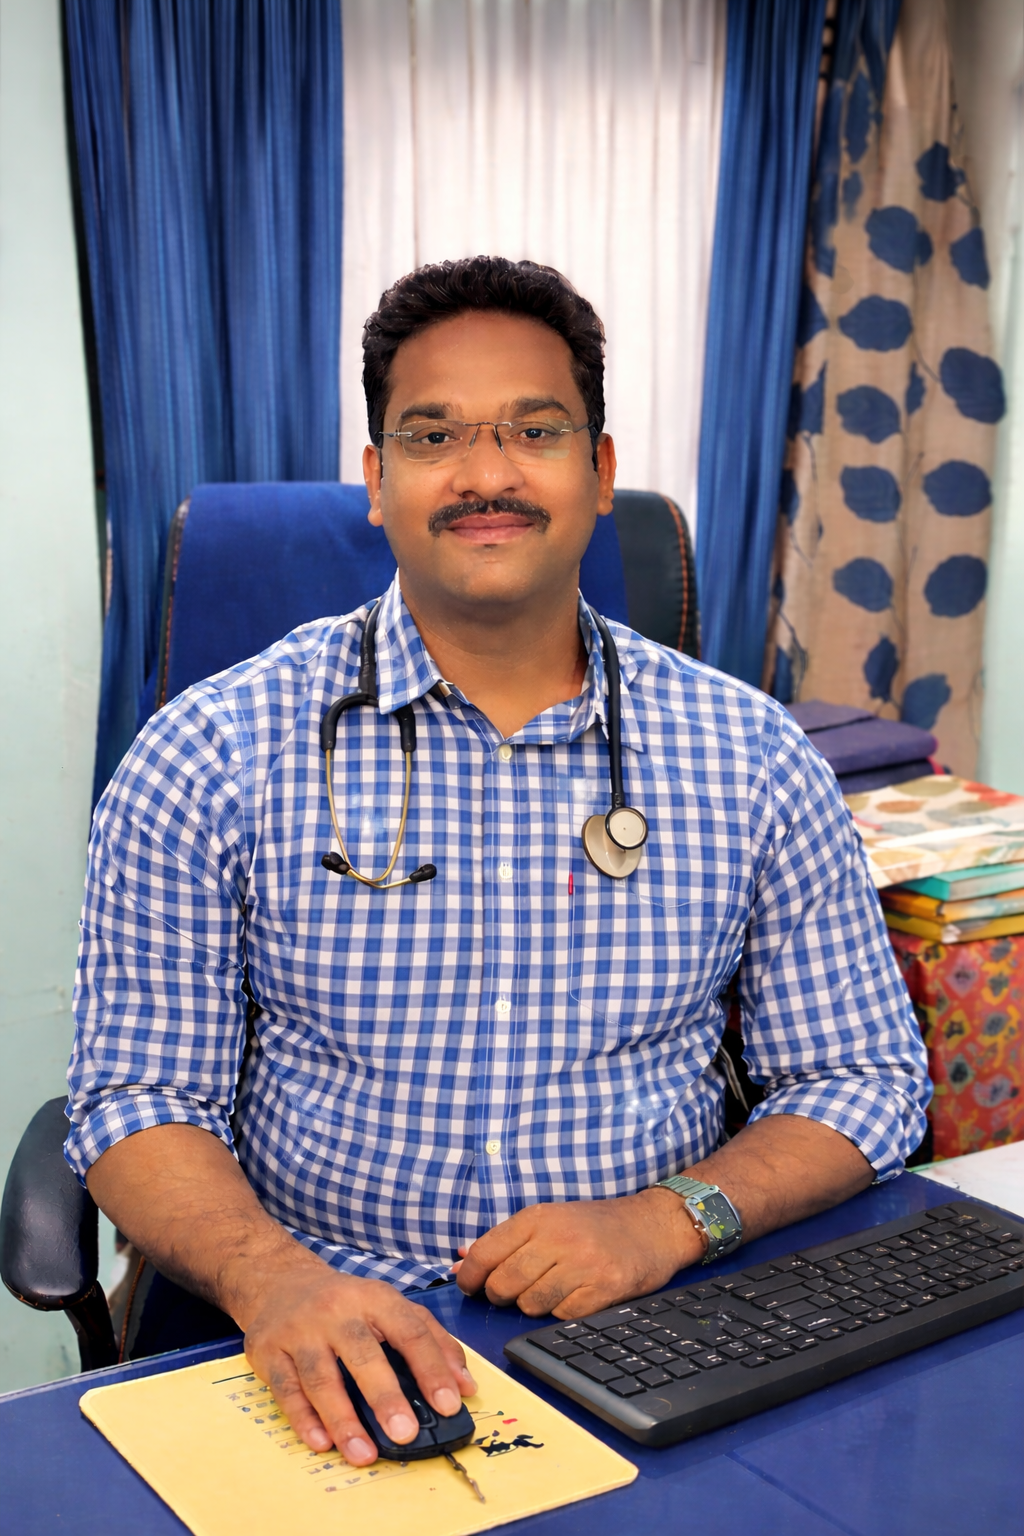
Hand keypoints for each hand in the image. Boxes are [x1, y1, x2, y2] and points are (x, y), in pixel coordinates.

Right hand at [235, 1251, 476, 1466]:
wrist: (280, 1282)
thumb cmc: (345, 1302)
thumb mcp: (389, 1305)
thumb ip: (430, 1339)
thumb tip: (465, 1385)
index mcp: (374, 1297)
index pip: (409, 1330)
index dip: (432, 1367)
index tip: (450, 1404)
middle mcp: (336, 1310)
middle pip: (363, 1353)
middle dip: (385, 1395)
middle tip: (405, 1433)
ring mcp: (300, 1330)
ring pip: (321, 1377)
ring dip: (343, 1419)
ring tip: (364, 1455)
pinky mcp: (269, 1352)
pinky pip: (286, 1389)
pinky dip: (304, 1419)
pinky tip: (322, 1443)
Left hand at [452, 1189, 703, 1317]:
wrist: (651, 1226)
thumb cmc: (593, 1225)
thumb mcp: (547, 1220)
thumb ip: (503, 1241)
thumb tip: (458, 1263)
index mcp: (538, 1217)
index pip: (485, 1253)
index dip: (470, 1277)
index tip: (470, 1286)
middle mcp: (558, 1238)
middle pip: (503, 1284)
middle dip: (500, 1295)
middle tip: (510, 1292)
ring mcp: (583, 1264)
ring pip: (530, 1304)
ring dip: (532, 1305)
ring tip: (548, 1290)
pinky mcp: (604, 1288)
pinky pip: (562, 1315)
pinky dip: (562, 1312)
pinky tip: (573, 1296)